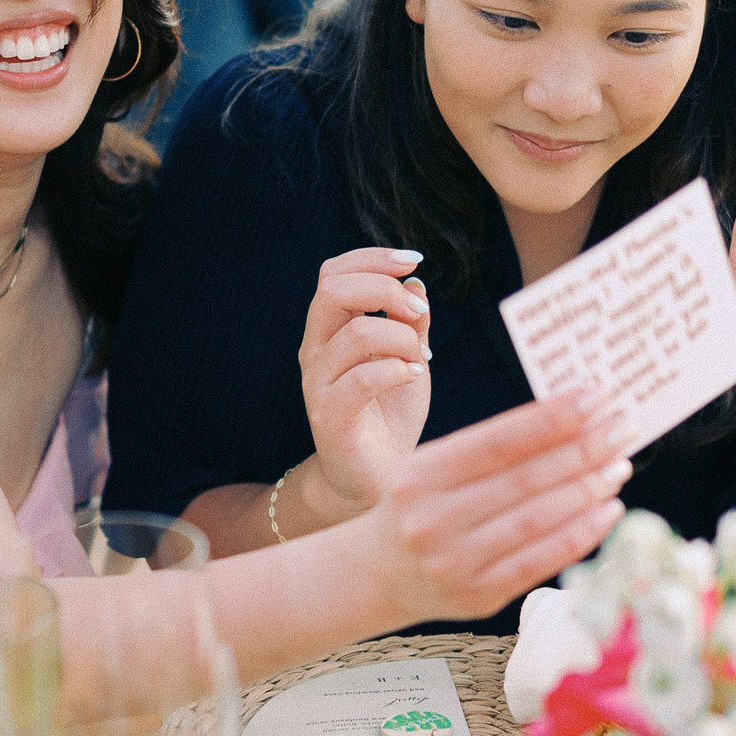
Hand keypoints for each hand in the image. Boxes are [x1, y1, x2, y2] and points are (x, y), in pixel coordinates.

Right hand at [298, 248, 434, 517]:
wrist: (375, 477)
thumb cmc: (390, 413)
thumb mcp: (408, 357)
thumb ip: (410, 321)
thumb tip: (415, 282)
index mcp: (329, 330)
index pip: (332, 273)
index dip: (371, 258)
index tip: (413, 261)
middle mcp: (315, 350)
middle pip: (333, 291)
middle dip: (384, 289)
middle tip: (417, 313)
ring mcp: (317, 384)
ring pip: (356, 334)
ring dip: (401, 338)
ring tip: (420, 359)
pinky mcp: (329, 417)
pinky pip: (361, 380)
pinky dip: (397, 370)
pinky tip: (414, 377)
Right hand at [370, 395, 631, 625]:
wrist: (378, 575)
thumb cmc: (420, 508)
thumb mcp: (435, 468)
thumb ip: (493, 449)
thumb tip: (573, 421)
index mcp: (421, 475)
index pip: (499, 441)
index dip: (552, 417)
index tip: (596, 396)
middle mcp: (433, 519)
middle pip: (525, 479)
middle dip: (583, 449)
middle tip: (623, 427)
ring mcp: (455, 562)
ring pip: (538, 520)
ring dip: (588, 490)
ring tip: (620, 465)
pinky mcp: (479, 596)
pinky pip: (541, 561)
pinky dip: (581, 534)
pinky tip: (609, 510)